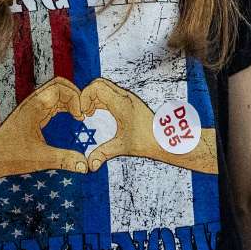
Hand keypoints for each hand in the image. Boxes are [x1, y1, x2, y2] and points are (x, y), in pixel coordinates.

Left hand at [0, 77, 88, 192]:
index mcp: (34, 107)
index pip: (60, 88)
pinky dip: (64, 105)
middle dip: (75, 95)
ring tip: (79, 116)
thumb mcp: (41, 159)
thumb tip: (86, 166)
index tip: (81, 117)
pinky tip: (71, 118)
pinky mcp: (32, 112)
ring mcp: (32, 106)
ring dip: (69, 100)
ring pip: (55, 92)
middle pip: (58, 85)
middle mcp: (33, 102)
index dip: (75, 98)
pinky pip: (51, 101)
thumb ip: (64, 160)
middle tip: (83, 113)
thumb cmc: (11, 156)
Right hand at [79, 78, 216, 174]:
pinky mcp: (128, 100)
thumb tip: (90, 166)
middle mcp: (124, 96)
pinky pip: (109, 92)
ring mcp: (127, 97)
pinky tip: (97, 113)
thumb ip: (104, 154)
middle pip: (98, 83)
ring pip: (103, 86)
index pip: (96, 87)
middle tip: (84, 113)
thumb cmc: (148, 142)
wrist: (166, 140)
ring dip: (92, 97)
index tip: (83, 114)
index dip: (84, 98)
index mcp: (122, 104)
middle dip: (86, 96)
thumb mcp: (123, 148)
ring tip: (89, 114)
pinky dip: (99, 99)